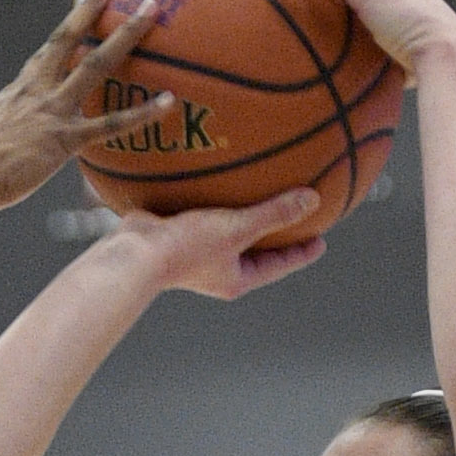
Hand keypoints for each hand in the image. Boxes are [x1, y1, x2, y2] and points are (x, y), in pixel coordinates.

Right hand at [0, 0, 169, 212]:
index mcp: (18, 89)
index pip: (50, 49)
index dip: (72, 25)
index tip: (90, 1)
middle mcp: (38, 90)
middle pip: (72, 39)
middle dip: (97, 9)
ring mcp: (52, 111)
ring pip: (96, 65)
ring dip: (127, 36)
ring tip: (153, 12)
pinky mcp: (63, 141)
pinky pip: (110, 125)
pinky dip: (141, 114)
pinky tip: (168, 103)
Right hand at [106, 194, 324, 299]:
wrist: (135, 253)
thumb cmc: (187, 247)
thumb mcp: (237, 228)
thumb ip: (274, 213)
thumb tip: (313, 200)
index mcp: (235, 278)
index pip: (278, 265)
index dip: (301, 253)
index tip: (320, 241)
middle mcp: (218, 269)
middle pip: (257, 250)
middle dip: (277, 234)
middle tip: (299, 216)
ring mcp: (198, 252)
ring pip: (231, 232)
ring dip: (247, 215)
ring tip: (263, 194)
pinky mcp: (180, 233)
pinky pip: (208, 214)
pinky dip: (220, 200)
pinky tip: (223, 178)